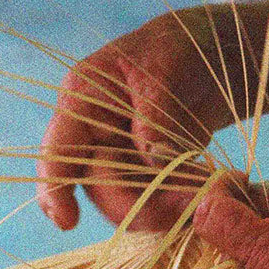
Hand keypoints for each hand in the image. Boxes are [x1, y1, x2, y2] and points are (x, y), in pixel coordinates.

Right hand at [36, 6, 244, 234]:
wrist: (212, 56)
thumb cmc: (180, 46)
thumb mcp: (167, 66)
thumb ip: (155, 112)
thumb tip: (151, 157)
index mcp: (83, 100)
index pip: (57, 152)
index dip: (55, 190)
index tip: (67, 223)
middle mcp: (93, 135)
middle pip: (95, 188)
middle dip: (133, 204)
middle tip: (184, 205)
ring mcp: (117, 158)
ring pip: (124, 203)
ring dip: (160, 210)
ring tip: (203, 193)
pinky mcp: (144, 174)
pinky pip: (151, 203)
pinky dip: (176, 204)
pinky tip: (203, 189)